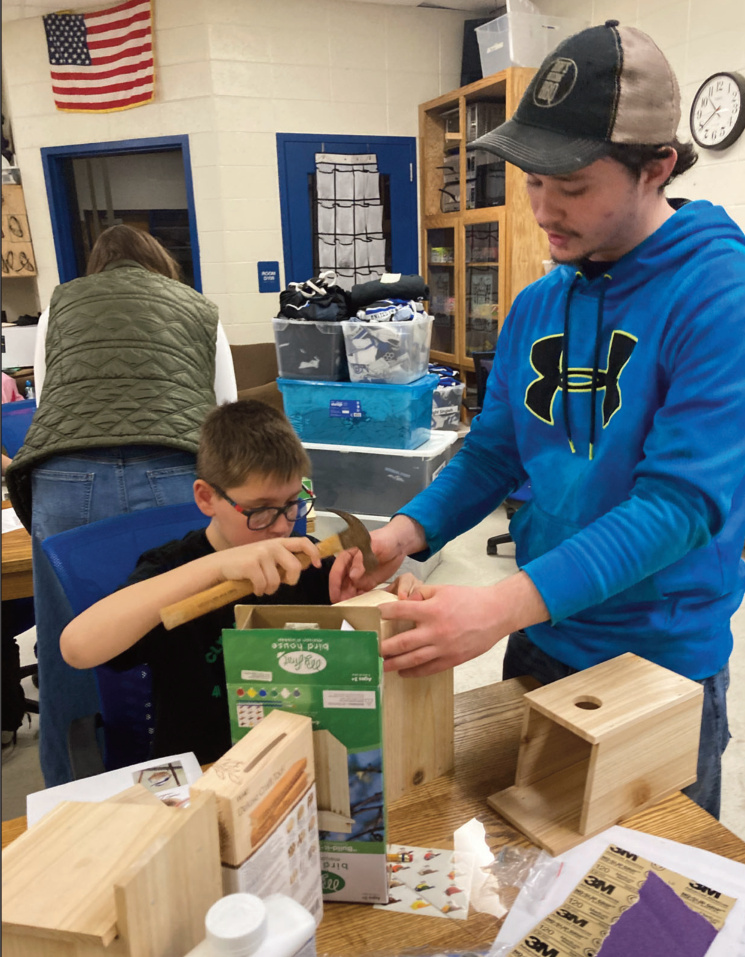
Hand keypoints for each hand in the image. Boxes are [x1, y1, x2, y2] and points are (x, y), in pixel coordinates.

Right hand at [216, 537, 320, 595]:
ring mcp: (261, 554)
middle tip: (282, 583)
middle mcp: (272, 546)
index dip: (313, 553)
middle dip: (291, 580)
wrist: (220, 564)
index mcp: (278, 543)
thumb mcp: (266, 556)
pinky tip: (254, 588)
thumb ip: (282, 559)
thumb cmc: (246, 564)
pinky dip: (259, 591)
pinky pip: (263, 585)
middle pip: (294, 567)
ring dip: (269, 589)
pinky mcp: (251, 564)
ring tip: (261, 586)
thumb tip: (301, 567)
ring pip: (276, 581)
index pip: (302, 542)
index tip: (316, 565)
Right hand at [328, 515, 425, 602]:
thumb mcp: (373, 546)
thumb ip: (361, 560)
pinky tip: (360, 607)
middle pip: (341, 583)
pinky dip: (359, 600)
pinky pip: (361, 593)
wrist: (399, 545)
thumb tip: (352, 576)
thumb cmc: (384, 540)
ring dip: (348, 599)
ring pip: (349, 590)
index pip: (336, 571)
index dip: (334, 584)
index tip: (334, 596)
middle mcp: (350, 568)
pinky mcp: (368, 583)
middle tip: (341, 607)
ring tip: (349, 610)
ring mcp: (359, 576)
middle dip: (339, 595)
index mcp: (347, 556)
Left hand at [378, 572, 549, 676]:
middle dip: (385, 648)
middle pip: (403, 642)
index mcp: (432, 610)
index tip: (376, 614)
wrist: (496, 614)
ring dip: (395, 664)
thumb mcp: (443, 590)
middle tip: (372, 650)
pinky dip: (414, 672)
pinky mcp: (452, 659)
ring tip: (382, 666)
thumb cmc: (470, 599)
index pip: (401, 611)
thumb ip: (422, 595)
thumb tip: (406, 601)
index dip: (385, 612)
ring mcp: (444, 648)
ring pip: (413, 660)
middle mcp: (436, 631)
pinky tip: (403, 672)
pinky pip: (429, 669)